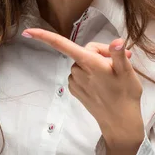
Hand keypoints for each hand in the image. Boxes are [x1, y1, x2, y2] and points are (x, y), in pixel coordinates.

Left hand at [22, 29, 144, 154]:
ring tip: (113, 74)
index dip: (44, 36)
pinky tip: (103, 82)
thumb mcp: (127, 72)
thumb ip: (118, 54)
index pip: (63, 45)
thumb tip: (117, 41)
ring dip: (96, 64)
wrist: (120, 123)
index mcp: (89, 63)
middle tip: (122, 60)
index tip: (27, 31)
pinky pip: (80, 74)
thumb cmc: (125, 95)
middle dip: (100, 52)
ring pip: (82, 62)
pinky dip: (90, 74)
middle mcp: (78, 71)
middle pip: (84, 51)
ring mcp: (75, 82)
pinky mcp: (75, 90)